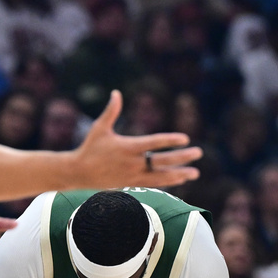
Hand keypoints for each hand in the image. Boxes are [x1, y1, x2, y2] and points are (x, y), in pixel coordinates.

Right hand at [71, 91, 201, 188]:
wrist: (79, 173)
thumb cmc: (90, 147)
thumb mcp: (99, 128)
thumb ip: (111, 111)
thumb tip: (116, 93)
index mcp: (127, 147)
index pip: (153, 143)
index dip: (170, 141)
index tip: (185, 139)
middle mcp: (133, 162)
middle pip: (162, 160)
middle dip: (182, 157)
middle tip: (199, 153)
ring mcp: (133, 175)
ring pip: (161, 176)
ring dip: (180, 174)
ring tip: (195, 173)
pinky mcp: (132, 184)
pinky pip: (154, 183)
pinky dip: (168, 181)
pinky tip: (180, 178)